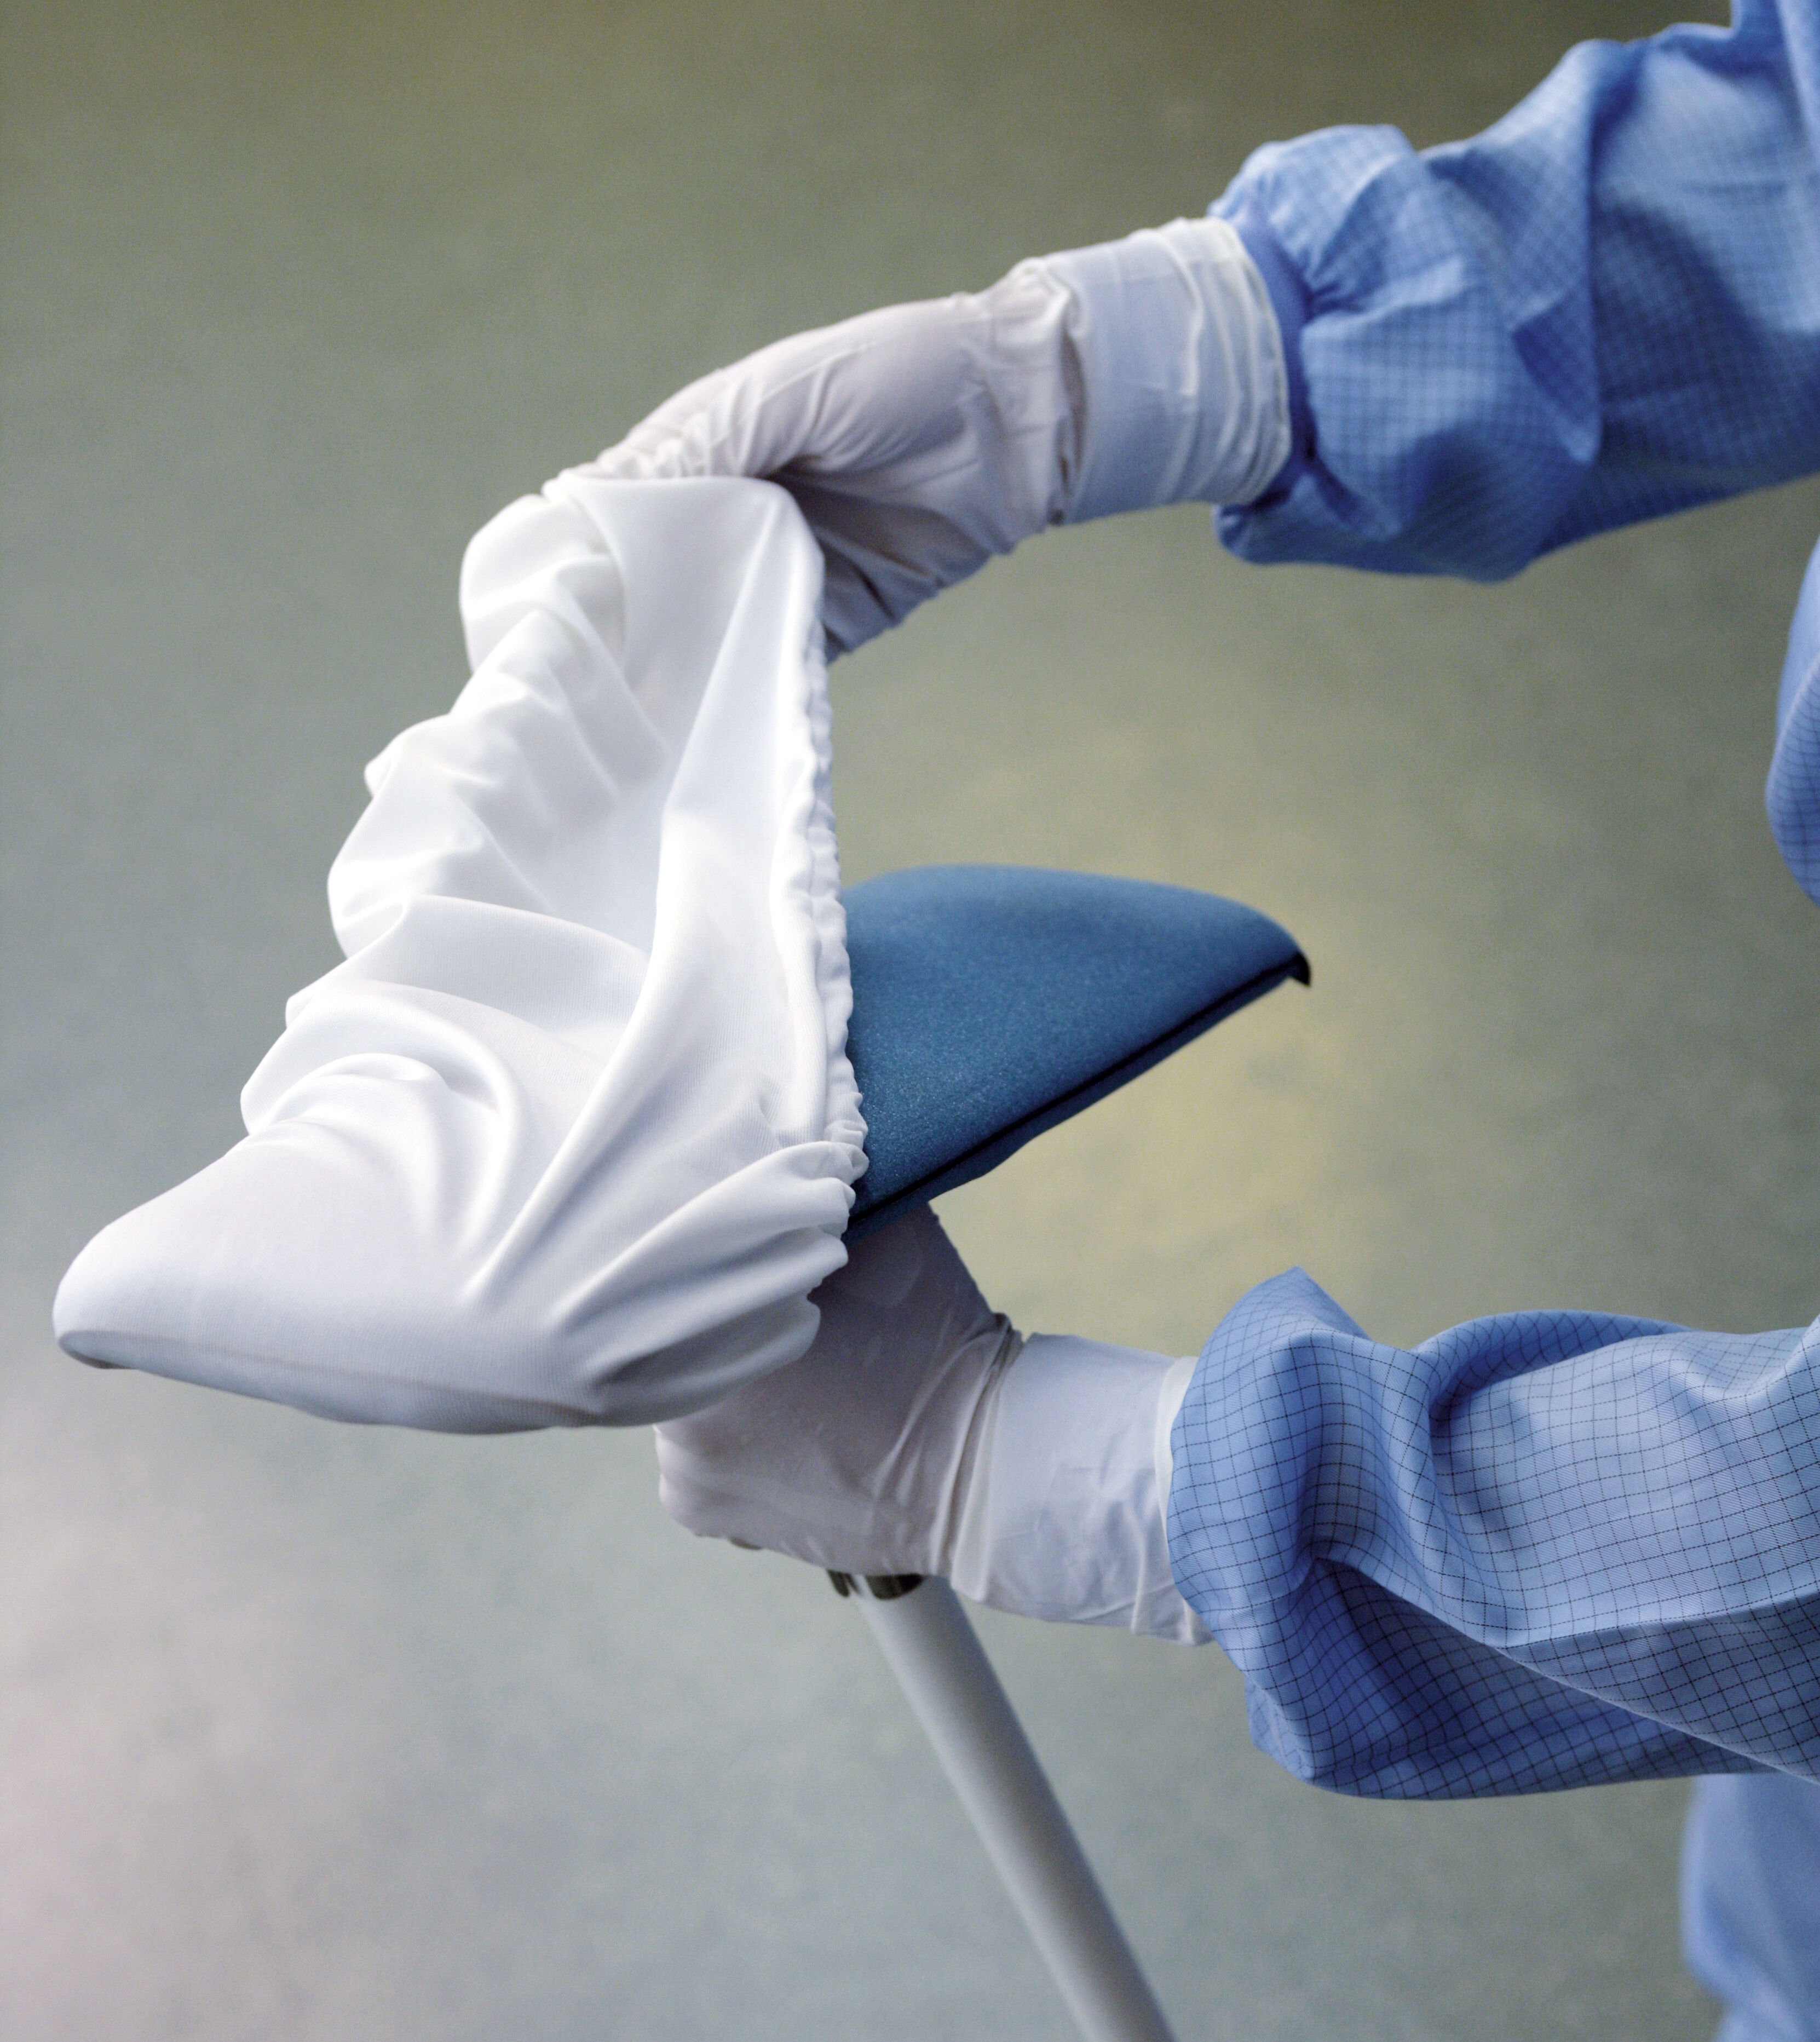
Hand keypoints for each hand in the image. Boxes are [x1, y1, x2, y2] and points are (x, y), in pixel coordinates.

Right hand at [587, 218, 1289, 655]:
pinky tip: (703, 727)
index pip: (616, 510)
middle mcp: (728, 517)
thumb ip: (704, 438)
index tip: (535, 614)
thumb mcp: (793, 388)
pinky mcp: (829, 622)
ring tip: (620, 722)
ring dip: (671, 670)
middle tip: (564, 689)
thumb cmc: (904, 375)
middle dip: (615, 630)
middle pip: (652, 584)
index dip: (578, 557)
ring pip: (704, 632)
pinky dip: (742, 691)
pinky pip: (770, 662)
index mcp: (704, 450)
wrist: (1022, 424)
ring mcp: (776, 574)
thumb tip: (597, 493)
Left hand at [653, 1206, 1017, 1577]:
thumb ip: (824, 1195)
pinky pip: (699, 1457)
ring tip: (784, 1370)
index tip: (747, 1250)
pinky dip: (729, 1436)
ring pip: (681, 1399)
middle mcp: (678, 1431)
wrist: (983, 1472)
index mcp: (705, 1347)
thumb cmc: (932, 1349)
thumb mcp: (886, 1241)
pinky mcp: (711, 1520)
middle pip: (672, 1341)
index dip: (713, 1260)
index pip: (677, 1282)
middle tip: (768, 1305)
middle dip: (713, 1321)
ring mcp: (691, 1485)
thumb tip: (792, 1154)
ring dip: (717, 1378)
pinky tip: (783, 1419)